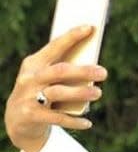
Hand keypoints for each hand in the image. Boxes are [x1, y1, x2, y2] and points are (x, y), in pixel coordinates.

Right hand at [4, 26, 107, 151]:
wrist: (18, 121)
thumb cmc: (41, 93)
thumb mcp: (47, 79)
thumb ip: (64, 70)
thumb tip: (95, 67)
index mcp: (34, 63)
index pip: (54, 46)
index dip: (72, 37)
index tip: (90, 28)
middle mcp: (29, 78)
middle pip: (59, 71)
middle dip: (83, 71)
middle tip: (104, 72)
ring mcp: (28, 97)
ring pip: (58, 92)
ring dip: (81, 92)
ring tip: (98, 93)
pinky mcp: (30, 116)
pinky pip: (56, 117)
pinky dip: (74, 120)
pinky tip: (88, 123)